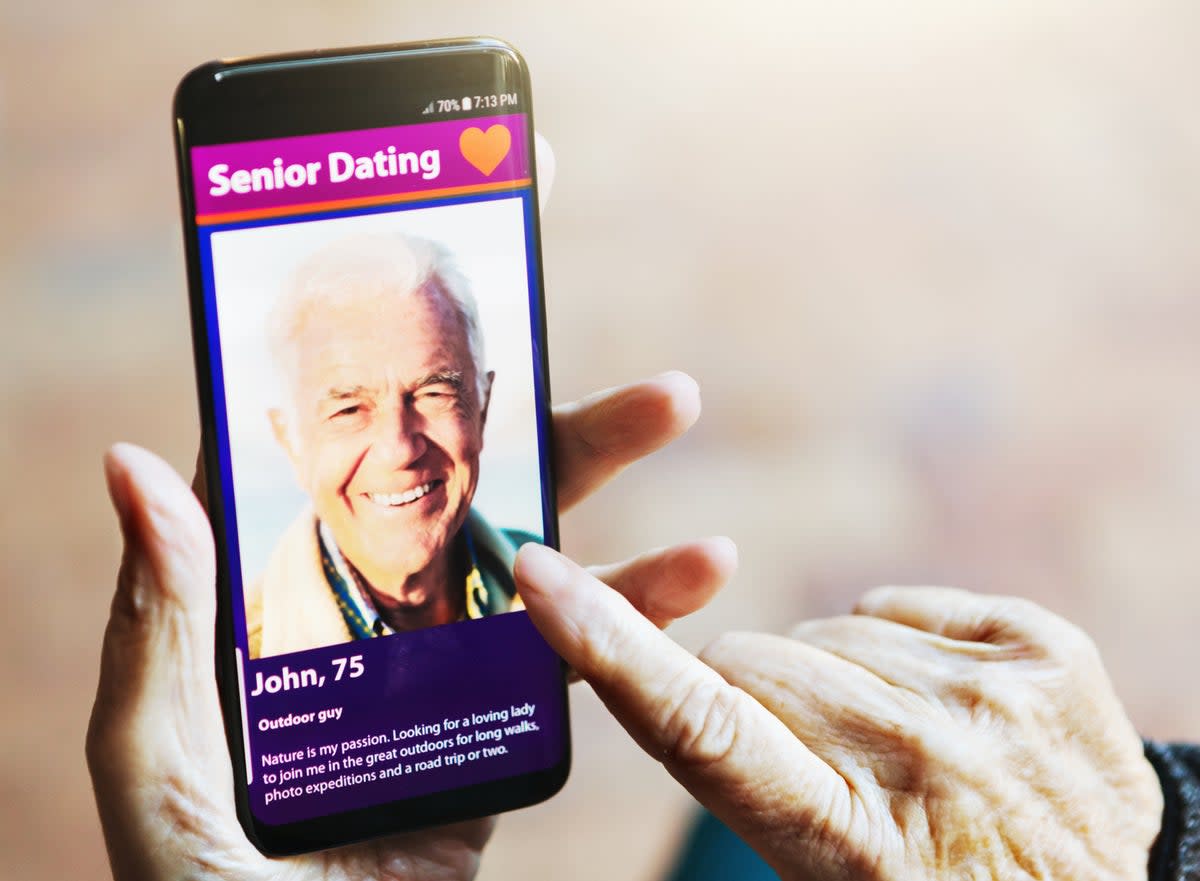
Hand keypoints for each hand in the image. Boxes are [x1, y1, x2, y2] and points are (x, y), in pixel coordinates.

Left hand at [86, 372, 735, 880]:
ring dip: (616, 493)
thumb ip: (166, 619)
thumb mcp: (159, 756)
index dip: (393, 392)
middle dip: (550, 426)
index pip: (340, 477)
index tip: (443, 311)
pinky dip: (642, 616)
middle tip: (636, 378)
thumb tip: (138, 459)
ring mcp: (445, 677)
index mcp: (284, 611)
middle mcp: (372, 625)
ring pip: (541, 566)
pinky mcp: (500, 736)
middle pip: (468, 499)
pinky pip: (577, 663)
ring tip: (679, 410)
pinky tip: (697, 574)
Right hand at [515, 551, 1163, 880]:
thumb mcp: (822, 879)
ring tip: (891, 752)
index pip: (701, 722)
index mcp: (849, 842)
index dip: (610, 644)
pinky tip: (934, 707)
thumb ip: (749, 774)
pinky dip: (894, 646)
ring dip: (829, 679)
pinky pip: (899, 603)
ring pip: (823, 628)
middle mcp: (923, 758)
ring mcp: (995, 696)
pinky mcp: (1045, 648)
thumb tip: (698, 677)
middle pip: (751, 663)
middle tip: (804, 764)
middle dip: (746, 698)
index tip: (541, 575)